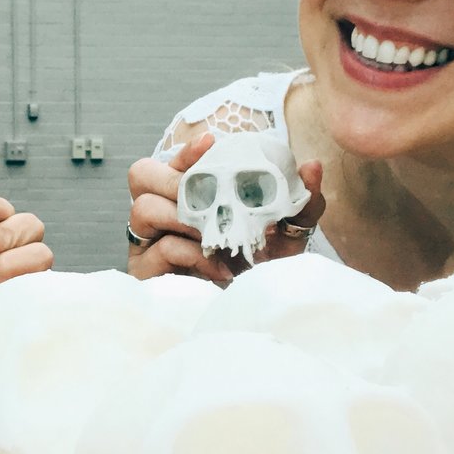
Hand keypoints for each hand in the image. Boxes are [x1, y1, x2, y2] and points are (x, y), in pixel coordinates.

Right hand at [126, 132, 324, 284]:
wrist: (250, 310)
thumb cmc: (259, 263)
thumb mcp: (287, 233)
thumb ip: (302, 202)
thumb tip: (312, 168)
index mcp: (189, 193)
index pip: (177, 160)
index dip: (188, 150)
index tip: (211, 143)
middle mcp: (163, 211)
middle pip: (141, 174)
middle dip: (173, 179)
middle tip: (206, 197)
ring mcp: (149, 240)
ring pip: (143, 208)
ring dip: (182, 217)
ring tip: (214, 234)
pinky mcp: (146, 270)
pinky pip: (159, 249)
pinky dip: (192, 253)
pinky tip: (218, 266)